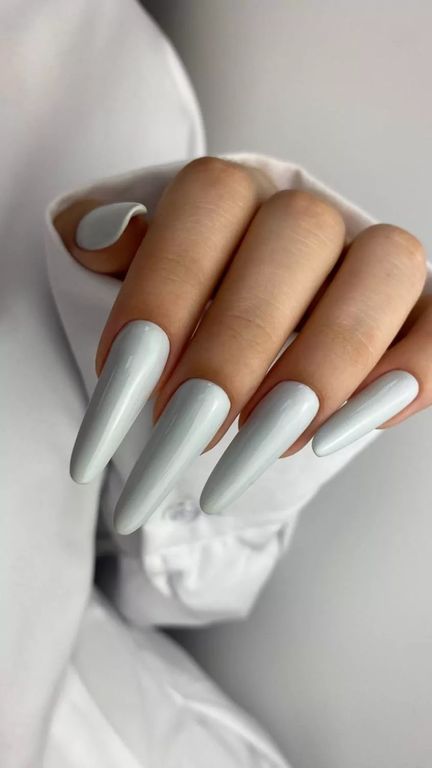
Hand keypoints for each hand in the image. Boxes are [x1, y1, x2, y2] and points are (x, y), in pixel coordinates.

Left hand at [55, 156, 429, 531]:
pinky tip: (335, 436)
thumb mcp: (108, 273)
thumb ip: (94, 242)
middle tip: (184, 431)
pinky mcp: (415, 310)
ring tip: (258, 446)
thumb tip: (110, 232)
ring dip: (321, 366)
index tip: (124, 378)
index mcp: (234, 188)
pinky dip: (406, 378)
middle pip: (297, 237)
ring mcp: (369, 257)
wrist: (217, 350)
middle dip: (237, 344)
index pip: (210, 201)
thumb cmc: (165, 314)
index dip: (166, 286)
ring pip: (381, 273)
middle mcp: (310, 211)